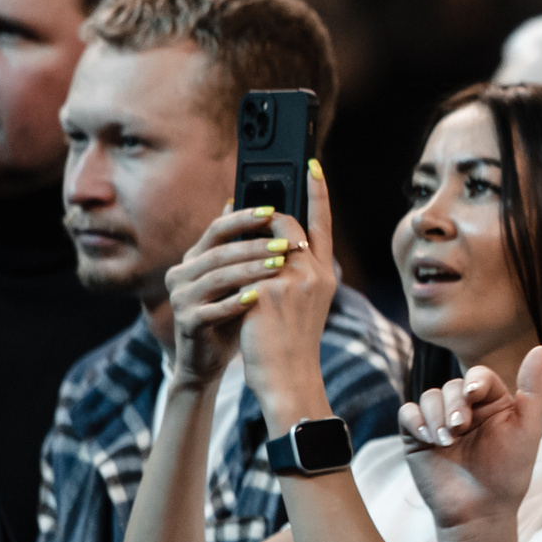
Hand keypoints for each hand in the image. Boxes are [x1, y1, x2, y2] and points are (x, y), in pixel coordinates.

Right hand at [162, 205, 303, 389]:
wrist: (208, 358)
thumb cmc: (230, 312)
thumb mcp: (239, 278)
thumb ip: (247, 248)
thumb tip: (268, 210)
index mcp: (195, 258)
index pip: (217, 229)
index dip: (242, 218)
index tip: (272, 211)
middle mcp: (182, 274)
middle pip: (219, 252)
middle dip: (254, 246)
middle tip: (285, 244)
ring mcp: (181, 298)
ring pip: (216, 278)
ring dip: (249, 271)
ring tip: (280, 267)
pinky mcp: (186, 323)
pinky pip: (211, 310)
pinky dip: (234, 303)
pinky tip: (257, 298)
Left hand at [238, 161, 340, 423]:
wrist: (288, 376)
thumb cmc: (289, 343)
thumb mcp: (299, 303)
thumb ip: (291, 271)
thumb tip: (268, 243)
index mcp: (324, 274)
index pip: (323, 223)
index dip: (319, 192)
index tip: (312, 165)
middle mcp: (314, 272)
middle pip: (288, 224)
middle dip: (266, 213)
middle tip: (246, 208)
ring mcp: (292, 281)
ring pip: (261, 241)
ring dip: (240, 239)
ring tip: (224, 237)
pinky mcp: (267, 291)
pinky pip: (241, 265)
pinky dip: (228, 266)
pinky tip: (216, 274)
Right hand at [402, 346, 541, 532]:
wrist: (480, 510)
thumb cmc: (509, 471)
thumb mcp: (527, 427)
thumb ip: (533, 386)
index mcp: (492, 402)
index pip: (477, 376)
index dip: (473, 384)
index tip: (473, 398)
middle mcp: (466, 409)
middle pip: (451, 386)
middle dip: (454, 405)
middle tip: (460, 429)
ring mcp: (440, 422)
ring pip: (429, 396)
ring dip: (435, 415)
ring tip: (446, 440)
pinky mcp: (417, 437)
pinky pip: (407, 413)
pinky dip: (415, 420)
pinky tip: (427, 437)